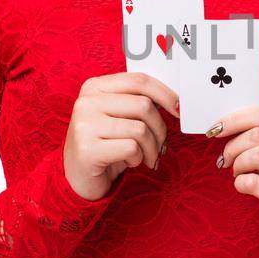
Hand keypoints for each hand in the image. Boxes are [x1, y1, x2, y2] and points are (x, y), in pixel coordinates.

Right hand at [63, 71, 179, 200]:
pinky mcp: (87, 149)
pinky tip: (129, 162)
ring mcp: (84, 125)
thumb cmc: (106, 144)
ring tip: (146, 156)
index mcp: (95, 87)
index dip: (165, 94)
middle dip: (160, 128)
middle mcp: (87, 102)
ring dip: (152, 148)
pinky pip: (131, 148)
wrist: (78, 177)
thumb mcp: (120, 117)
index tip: (179, 109)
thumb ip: (138, 102)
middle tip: (161, 144)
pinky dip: (138, 158)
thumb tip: (176, 101)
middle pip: (144, 105)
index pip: (138, 80)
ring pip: (140, 129)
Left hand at [211, 106, 258, 250]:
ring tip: (237, 173)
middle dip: (232, 145)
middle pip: (258, 133)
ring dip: (237, 164)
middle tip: (225, 159)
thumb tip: (228, 124)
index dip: (236, 119)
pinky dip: (240, 183)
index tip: (217, 128)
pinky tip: (243, 187)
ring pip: (255, 155)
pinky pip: (252, 182)